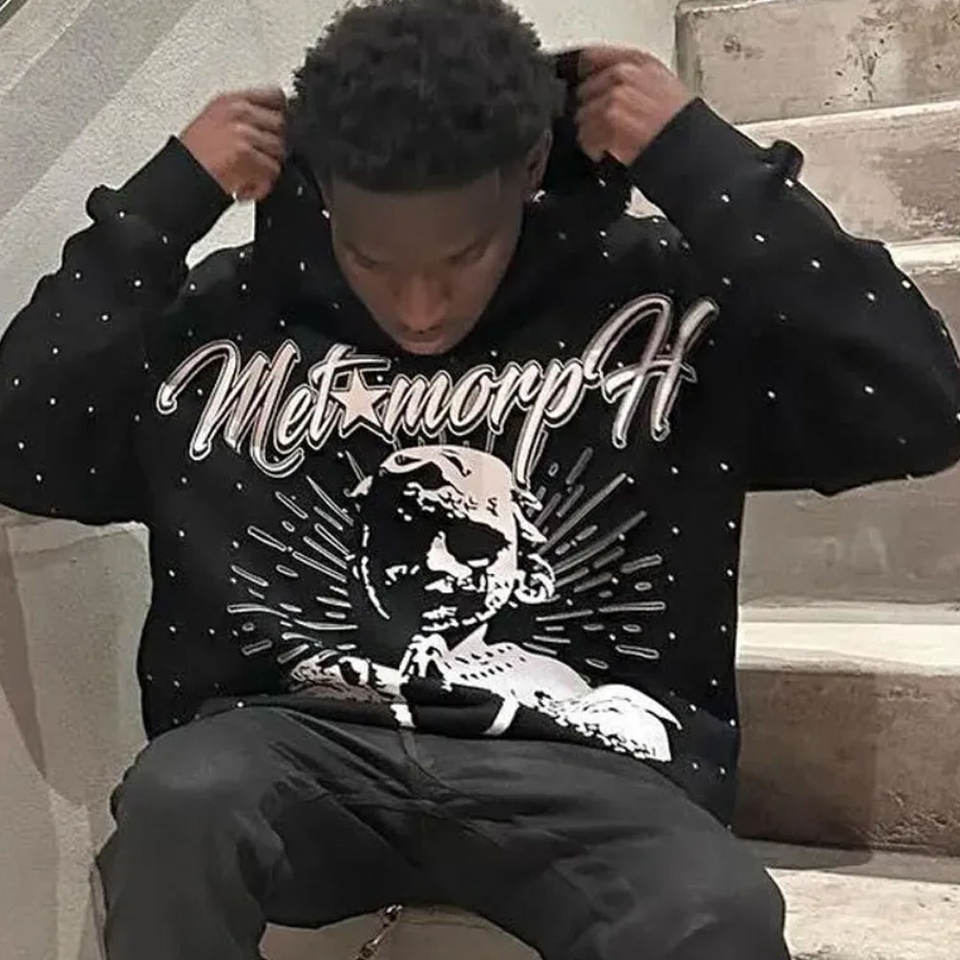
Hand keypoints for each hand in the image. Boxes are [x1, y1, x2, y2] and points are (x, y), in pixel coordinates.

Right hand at [178, 86, 287, 202]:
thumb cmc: (196, 157)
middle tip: (257, 161)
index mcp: (231, 101)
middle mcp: (238, 112)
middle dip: (273, 147)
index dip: (282, 114)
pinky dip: (261, 186)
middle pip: (282, 125)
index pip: (274, 95)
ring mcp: (242, 131)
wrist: (181, 178)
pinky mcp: (245, 153)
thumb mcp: (216, 122)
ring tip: (247, 176)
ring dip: (266, 170)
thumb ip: (246, 118)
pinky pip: (272, 172)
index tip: (276, 131)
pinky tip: (243, 187)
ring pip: (279, 151)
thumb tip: (271, 127)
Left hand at [574, 46, 694, 166]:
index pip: (591, 58)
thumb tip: (610, 88)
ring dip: (593, 133)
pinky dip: (595, 149)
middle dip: (591, 111)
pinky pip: (586, 138)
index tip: (585, 90)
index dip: (585, 77)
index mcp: (638, 61)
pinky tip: (610, 151)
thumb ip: (633, 79)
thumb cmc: (679, 123)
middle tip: (605, 126)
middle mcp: (625, 74)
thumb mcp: (662, 85)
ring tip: (610, 142)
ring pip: (583, 118)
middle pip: (584, 91)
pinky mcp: (610, 121)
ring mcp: (616, 96)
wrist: (690, 145)